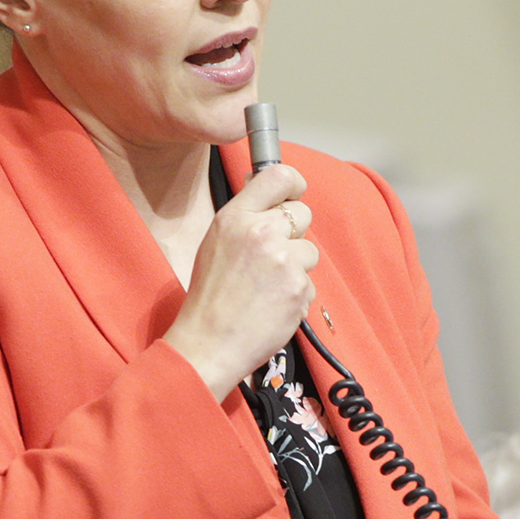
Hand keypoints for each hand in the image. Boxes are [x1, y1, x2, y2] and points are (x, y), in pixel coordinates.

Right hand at [163, 164, 317, 399]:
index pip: (279, 176)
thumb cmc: (210, 295)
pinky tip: (272, 305)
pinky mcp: (299, 288)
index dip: (293, 183)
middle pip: (303, 213)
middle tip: (272, 256)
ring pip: (310, 251)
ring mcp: (284, 261)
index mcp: (236, 217)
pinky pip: (309, 282)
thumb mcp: (215, 242)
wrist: (209, 342)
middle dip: (295, 233)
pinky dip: (296, 295)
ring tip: (268, 287)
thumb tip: (273, 195)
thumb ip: (245, 217)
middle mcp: (262, 232)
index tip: (294, 193)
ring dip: (296, 268)